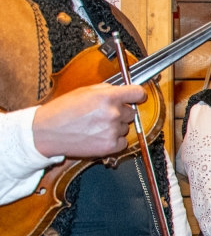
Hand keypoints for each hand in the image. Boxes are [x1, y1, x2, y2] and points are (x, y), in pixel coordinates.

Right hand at [32, 84, 146, 157]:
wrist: (47, 132)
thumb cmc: (62, 111)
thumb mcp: (83, 91)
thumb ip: (105, 90)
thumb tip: (121, 90)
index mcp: (107, 96)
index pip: (137, 93)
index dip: (139, 95)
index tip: (138, 97)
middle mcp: (113, 113)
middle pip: (131, 112)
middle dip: (120, 113)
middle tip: (102, 115)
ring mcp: (112, 130)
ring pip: (125, 127)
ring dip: (115, 127)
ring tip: (95, 127)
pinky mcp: (110, 146)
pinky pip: (123, 142)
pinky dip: (115, 141)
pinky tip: (99, 137)